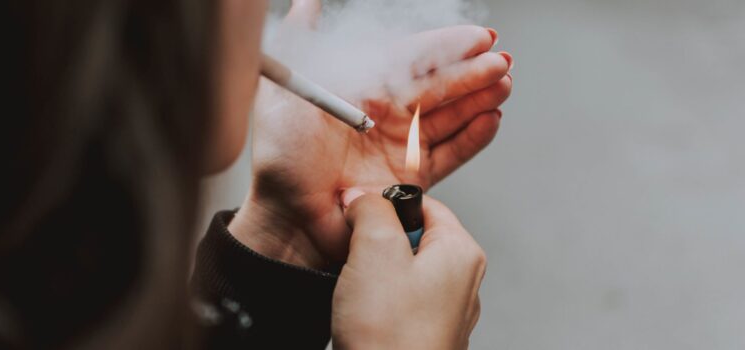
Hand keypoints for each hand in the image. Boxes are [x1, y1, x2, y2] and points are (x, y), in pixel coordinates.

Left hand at [229, 0, 511, 266]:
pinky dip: (472, 139)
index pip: (412, 59)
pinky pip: (450, 155)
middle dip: (472, 72)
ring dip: (478, 100)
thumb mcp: (285, 90)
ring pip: (449, 117)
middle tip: (502, 61)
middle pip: (438, 87)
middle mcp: (385, 115)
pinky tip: (491, 120)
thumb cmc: (279, 155)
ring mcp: (400, 146)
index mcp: (361, 88)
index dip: (445, 47)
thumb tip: (307, 2)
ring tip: (504, 84)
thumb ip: (302, 42)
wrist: (285, 216)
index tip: (477, 36)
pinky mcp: (411, 179)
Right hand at [332, 191, 485, 348]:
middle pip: (412, 238)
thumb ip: (371, 209)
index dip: (386, 206)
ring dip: (374, 276)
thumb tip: (363, 195)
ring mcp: (446, 313)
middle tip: (359, 260)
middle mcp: (462, 281)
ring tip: (361, 294)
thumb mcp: (374, 250)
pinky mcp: (426, 335)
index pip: (424, 204)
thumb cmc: (390, 335)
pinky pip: (398, 304)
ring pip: (402, 272)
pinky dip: (377, 304)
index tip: (361, 218)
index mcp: (461, 252)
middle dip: (377, 244)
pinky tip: (364, 316)